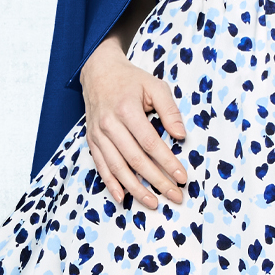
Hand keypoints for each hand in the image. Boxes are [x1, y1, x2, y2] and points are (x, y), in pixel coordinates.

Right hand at [80, 37, 187, 209]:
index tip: (182, 177)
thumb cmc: (131, 80)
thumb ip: (170, 110)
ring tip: (153, 202)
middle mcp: (109, 124)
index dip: (167, 162)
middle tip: (175, 195)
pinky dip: (111, 184)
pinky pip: (101, 166)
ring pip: (117, 167)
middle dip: (157, 181)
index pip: (150, 142)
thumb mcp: (155, 86)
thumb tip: (181, 136)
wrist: (98, 72)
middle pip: (135, 159)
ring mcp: (98, 134)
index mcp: (126, 109)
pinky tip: (123, 197)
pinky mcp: (92, 141)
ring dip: (136, 188)